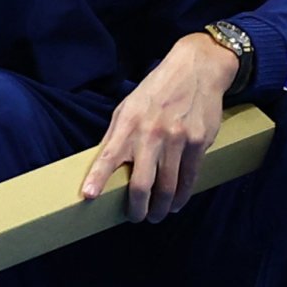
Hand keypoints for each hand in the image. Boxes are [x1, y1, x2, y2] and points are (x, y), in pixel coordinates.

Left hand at [79, 31, 238, 220]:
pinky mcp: (198, 142)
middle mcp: (151, 133)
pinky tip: (176, 202)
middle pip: (141, 184)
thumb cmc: (157, 90)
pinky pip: (189, 178)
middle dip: (137, 209)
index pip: (108, 155)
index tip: (88, 196)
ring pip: (167, 187)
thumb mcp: (129, 106)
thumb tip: (103, 165)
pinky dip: (182, 196)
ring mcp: (177, 139)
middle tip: (136, 218)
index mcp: (129, 123)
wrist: (196, 68)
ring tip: (157, 215)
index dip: (98, 178)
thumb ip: (117, 135)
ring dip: (161, 208)